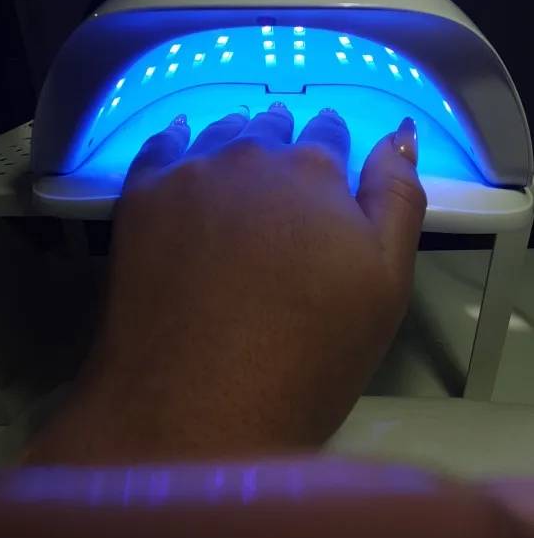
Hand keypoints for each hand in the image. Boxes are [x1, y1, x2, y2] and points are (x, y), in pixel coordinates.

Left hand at [27, 106, 425, 461]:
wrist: (195, 407)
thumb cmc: (308, 354)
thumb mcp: (385, 283)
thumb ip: (397, 199)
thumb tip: (398, 135)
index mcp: (316, 171)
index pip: (330, 134)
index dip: (333, 148)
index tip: (330, 164)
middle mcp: (251, 156)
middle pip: (273, 130)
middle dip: (283, 142)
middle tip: (283, 174)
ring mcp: (189, 173)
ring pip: (220, 134)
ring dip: (235, 139)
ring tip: (239, 158)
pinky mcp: (139, 198)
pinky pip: (159, 146)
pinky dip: (175, 140)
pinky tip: (180, 139)